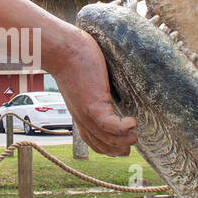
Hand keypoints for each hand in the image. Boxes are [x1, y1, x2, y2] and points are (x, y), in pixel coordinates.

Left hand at [51, 29, 137, 155]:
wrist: (62, 49)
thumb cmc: (73, 59)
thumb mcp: (84, 82)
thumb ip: (94, 89)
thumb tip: (106, 85)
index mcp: (81, 113)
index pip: (93, 141)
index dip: (109, 148)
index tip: (122, 146)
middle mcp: (82, 117)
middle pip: (101, 144)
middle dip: (118, 149)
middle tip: (133, 142)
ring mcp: (87, 111)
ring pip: (107, 138)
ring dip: (124, 141)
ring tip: (135, 136)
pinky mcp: (92, 102)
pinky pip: (108, 124)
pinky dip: (122, 128)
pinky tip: (133, 123)